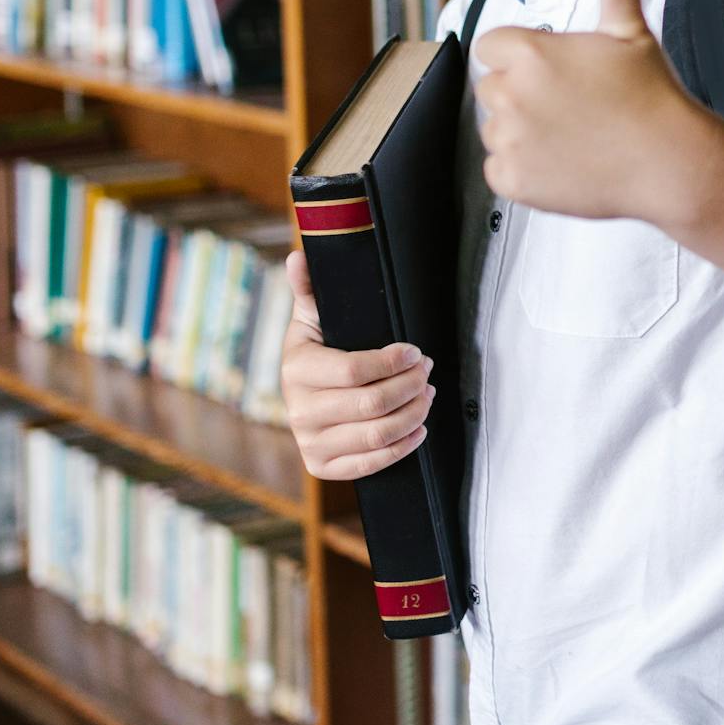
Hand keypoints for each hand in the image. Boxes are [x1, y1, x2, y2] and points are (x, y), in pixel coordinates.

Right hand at [279, 248, 433, 479]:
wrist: (303, 398)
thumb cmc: (317, 351)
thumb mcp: (312, 318)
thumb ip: (310, 288)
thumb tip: (299, 257)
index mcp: (296, 370)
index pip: (353, 371)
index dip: (392, 362)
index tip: (414, 351)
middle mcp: (299, 411)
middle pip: (372, 405)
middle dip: (410, 386)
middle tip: (427, 371)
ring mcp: (310, 442)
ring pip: (377, 435)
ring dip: (413, 414)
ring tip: (427, 394)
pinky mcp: (323, 467)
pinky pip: (371, 464)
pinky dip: (403, 446)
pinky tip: (419, 428)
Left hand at [471, 0, 713, 223]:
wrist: (669, 160)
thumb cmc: (653, 95)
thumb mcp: (632, 32)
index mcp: (530, 52)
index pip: (491, 47)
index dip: (518, 59)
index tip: (551, 74)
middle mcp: (511, 93)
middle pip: (492, 89)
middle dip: (520, 96)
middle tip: (569, 107)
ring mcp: (509, 139)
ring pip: (495, 131)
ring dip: (521, 134)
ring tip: (571, 137)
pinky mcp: (512, 179)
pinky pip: (499, 171)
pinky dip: (523, 171)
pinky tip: (563, 163)